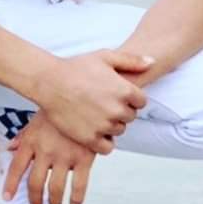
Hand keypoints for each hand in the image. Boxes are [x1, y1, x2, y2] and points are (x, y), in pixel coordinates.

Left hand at [3, 112, 99, 203]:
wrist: (82, 96)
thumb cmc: (58, 109)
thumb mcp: (36, 119)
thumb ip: (23, 136)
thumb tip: (9, 148)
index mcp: (31, 141)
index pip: (16, 168)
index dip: (10, 185)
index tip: (7, 197)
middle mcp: (45, 151)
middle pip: (35, 184)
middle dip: (35, 199)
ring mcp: (64, 156)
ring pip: (55, 189)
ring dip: (54, 202)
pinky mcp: (84, 159)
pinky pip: (78, 185)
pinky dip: (76, 199)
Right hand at [32, 49, 153, 151]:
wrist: (49, 82)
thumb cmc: (76, 67)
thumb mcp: (105, 56)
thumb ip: (131, 60)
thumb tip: (152, 62)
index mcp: (125, 90)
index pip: (141, 102)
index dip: (130, 98)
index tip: (116, 93)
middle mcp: (117, 109)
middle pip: (130, 117)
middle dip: (120, 110)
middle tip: (102, 102)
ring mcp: (104, 125)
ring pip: (119, 130)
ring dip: (111, 125)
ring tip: (95, 113)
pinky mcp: (90, 138)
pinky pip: (107, 147)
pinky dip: (103, 141)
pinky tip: (93, 129)